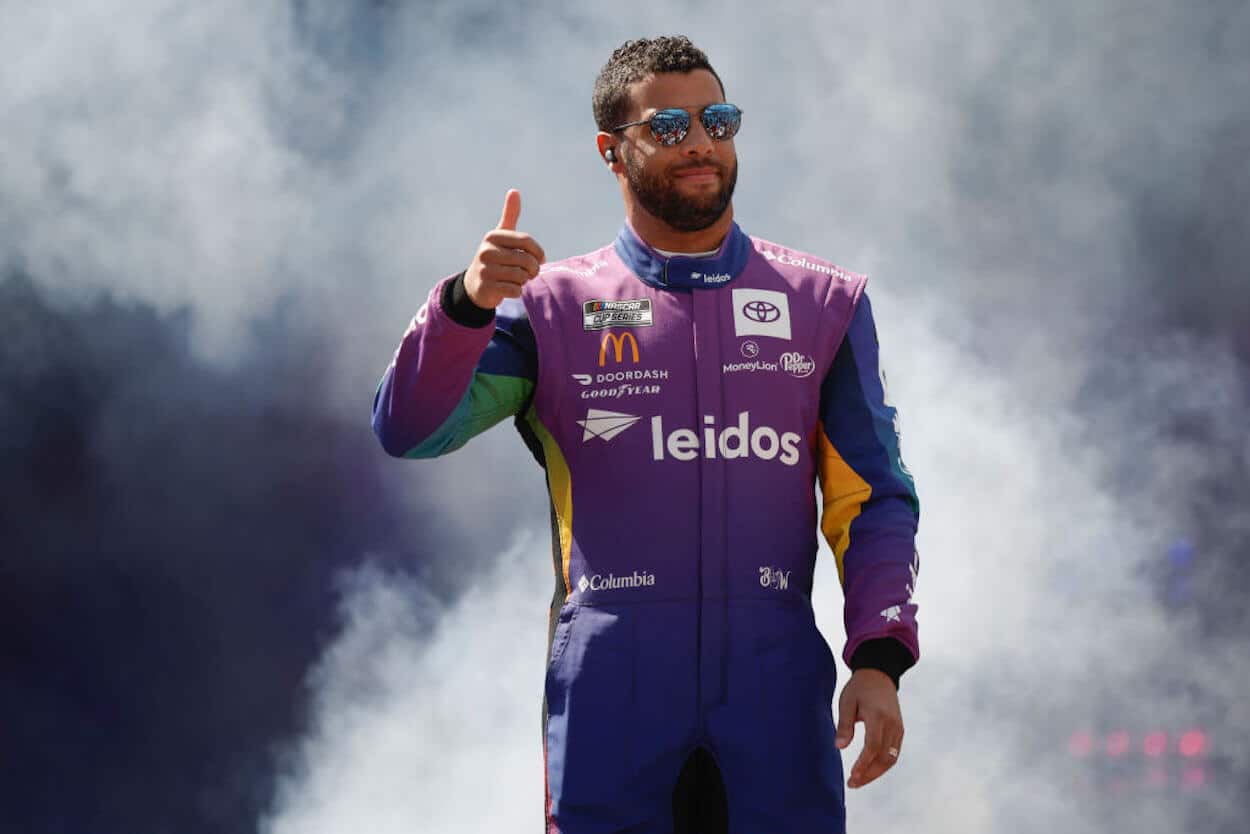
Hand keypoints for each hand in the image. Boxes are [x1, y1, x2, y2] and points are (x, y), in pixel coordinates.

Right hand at [464, 189, 546, 308]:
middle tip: (530, 272)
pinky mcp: (487, 287)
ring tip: (518, 279)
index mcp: (493, 236)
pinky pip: (515, 290)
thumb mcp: (501, 236)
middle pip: (526, 260)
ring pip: (521, 276)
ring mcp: (485, 270)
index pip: (527, 241)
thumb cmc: (495, 257)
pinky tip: (509, 288)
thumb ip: (510, 215)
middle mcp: (486, 251)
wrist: (475, 285)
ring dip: (524, 281)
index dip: (539, 252)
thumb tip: (514, 190)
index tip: (540, 259)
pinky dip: (517, 291)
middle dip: (533, 269)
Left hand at [835, 668, 903, 788]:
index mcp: (878, 715)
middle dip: (869, 774)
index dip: (863, 764)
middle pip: (885, 757)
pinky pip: (894, 753)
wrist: (879, 675)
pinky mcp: (900, 730)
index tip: (852, 776)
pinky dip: (883, 765)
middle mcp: (892, 724)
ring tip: (859, 780)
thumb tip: (839, 747)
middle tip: (852, 783)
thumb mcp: (846, 702)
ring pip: (891, 758)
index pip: (873, 746)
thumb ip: (844, 725)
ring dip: (876, 773)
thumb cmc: (859, 688)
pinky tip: (869, 770)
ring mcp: (898, 728)